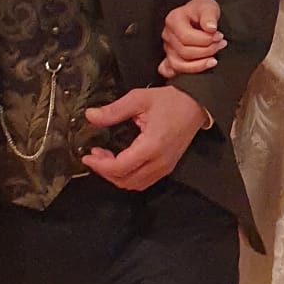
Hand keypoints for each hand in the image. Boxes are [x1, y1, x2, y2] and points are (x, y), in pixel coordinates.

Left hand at [83, 86, 207, 190]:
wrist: (196, 104)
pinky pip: (144, 181)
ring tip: (105, 160)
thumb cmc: (171, 101)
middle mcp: (159, 161)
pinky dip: (128, 177)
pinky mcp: (167, 167)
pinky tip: (121, 163)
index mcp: (152, 145)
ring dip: (116, 176)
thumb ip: (113, 110)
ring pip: (134, 184)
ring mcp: (165, 167)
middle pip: (125, 180)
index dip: (100, 165)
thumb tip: (90, 116)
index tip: (88, 156)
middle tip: (95, 156)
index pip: (120, 167)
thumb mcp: (139, 99)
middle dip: (105, 171)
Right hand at [158, 0, 226, 79]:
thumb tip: (211, 28)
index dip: (205, 40)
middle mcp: (167, 35)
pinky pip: (172, 70)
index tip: (219, 37)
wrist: (198, 13)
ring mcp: (167, 48)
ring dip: (199, 64)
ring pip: (179, 65)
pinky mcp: (170, 57)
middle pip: (184, 52)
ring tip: (214, 59)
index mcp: (173, 20)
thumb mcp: (208, 7)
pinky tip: (199, 67)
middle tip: (220, 44)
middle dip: (206, 51)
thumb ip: (209, 16)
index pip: (186, 38)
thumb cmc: (202, 10)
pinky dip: (185, 71)